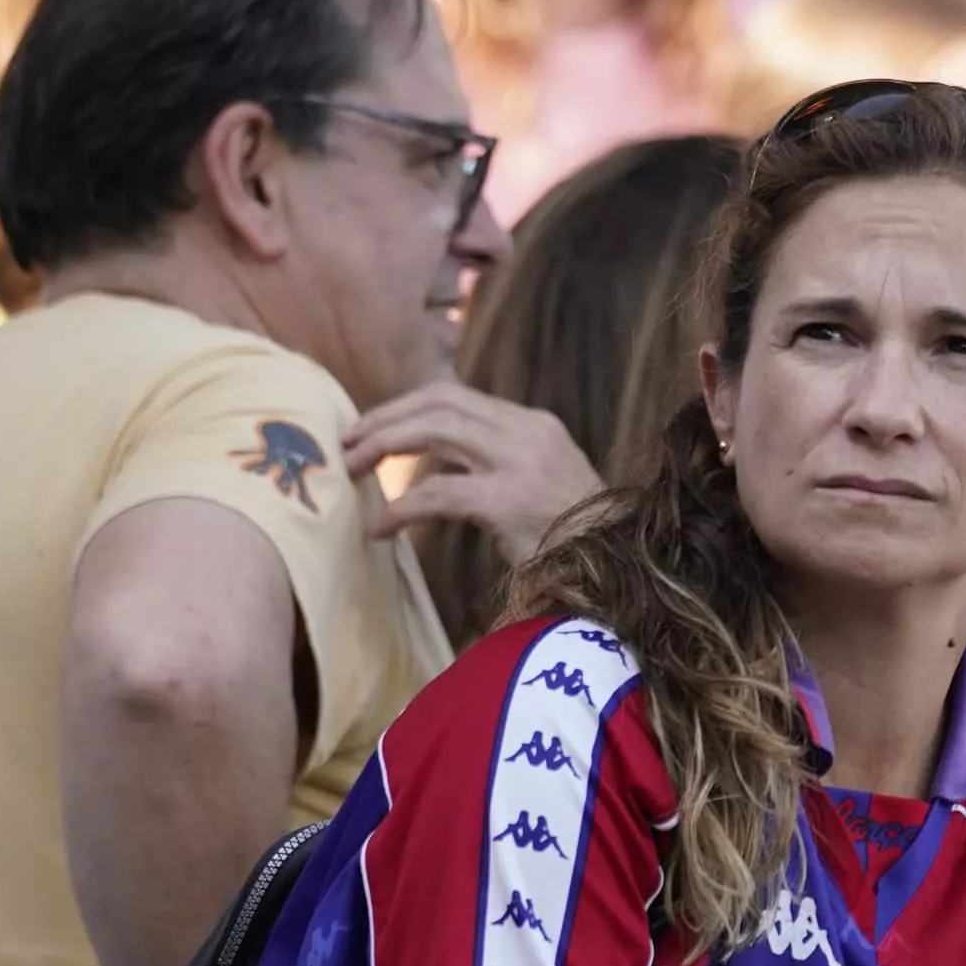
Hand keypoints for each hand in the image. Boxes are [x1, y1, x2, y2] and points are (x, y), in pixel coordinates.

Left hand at [348, 385, 606, 558]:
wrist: (618, 570)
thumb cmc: (576, 538)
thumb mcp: (540, 482)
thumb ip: (499, 461)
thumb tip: (440, 460)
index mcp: (534, 424)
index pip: (456, 395)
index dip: (405, 407)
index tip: (371, 427)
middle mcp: (528, 431)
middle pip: (440, 401)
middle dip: (385, 418)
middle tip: (347, 443)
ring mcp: (521, 463)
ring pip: (436, 429)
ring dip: (384, 445)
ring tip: (352, 469)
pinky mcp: (510, 501)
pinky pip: (437, 494)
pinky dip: (400, 508)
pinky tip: (380, 527)